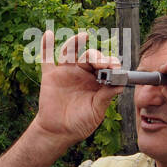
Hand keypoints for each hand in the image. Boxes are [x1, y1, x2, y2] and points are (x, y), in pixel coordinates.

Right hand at [30, 30, 121, 144]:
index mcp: (97, 80)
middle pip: (90, 56)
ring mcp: (66, 73)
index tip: (114, 66)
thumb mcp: (96, 111)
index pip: (105, 66)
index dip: (110, 63)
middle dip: (96, 56)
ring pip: (71, 52)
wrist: (59, 132)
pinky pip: (47, 58)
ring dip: (76, 42)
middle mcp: (82, 73)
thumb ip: (106, 97)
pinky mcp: (51, 76)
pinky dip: (46, 46)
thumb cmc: (81, 122)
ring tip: (83, 35)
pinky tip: (49, 34)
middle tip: (100, 63)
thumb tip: (120, 84)